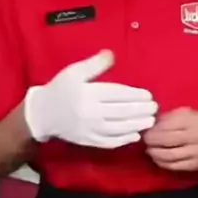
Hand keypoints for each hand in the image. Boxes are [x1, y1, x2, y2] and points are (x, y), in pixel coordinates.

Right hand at [25, 50, 157, 148]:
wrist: (42, 114)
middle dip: (141, 110)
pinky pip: (109, 142)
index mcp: (88, 94)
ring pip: (119, 128)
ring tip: (150, 121)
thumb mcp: (74, 72)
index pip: (117, 95)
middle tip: (155, 108)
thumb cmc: (60, 89)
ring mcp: (90, 130)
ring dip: (137, 125)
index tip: (148, 95)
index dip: (135, 95)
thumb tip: (112, 55)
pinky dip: (124, 140)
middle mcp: (91, 113)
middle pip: (121, 112)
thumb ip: (94, 64)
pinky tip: (135, 136)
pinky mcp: (88, 141)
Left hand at [144, 108, 197, 172]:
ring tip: (148, 149)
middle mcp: (196, 136)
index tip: (145, 128)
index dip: (155, 128)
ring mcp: (196, 152)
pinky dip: (162, 163)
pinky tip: (156, 158)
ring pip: (170, 155)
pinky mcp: (195, 165)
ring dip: (155, 153)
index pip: (170, 124)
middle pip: (168, 139)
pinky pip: (174, 165)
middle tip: (144, 140)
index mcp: (194, 120)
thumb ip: (173, 116)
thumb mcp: (192, 115)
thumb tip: (153, 121)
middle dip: (152, 141)